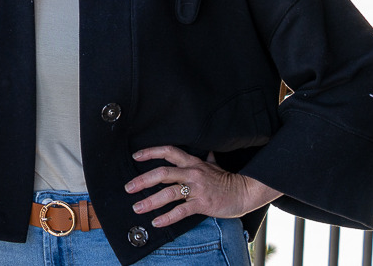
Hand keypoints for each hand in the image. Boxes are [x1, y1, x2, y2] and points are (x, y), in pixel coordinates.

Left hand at [124, 146, 280, 227]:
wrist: (244, 192)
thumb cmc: (227, 180)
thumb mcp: (214, 164)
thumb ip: (206, 158)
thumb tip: (206, 150)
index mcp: (193, 162)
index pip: (169, 152)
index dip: (151, 152)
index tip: (136, 156)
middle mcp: (192, 173)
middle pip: (163, 173)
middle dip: (143, 180)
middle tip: (129, 187)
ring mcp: (197, 188)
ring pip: (169, 193)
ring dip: (151, 201)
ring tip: (138, 207)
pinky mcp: (202, 204)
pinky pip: (181, 211)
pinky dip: (167, 217)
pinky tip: (156, 222)